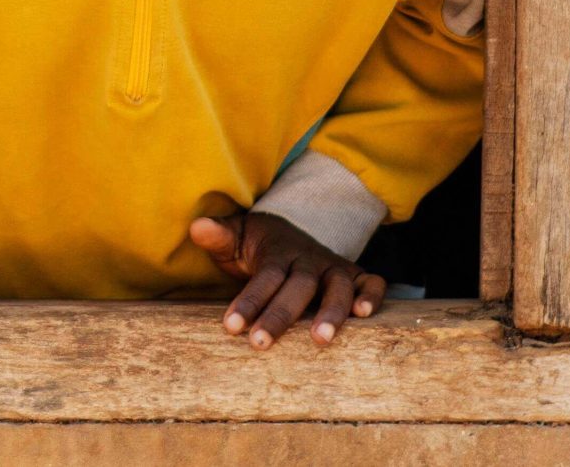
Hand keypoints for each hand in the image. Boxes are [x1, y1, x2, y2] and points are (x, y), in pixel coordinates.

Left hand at [189, 209, 386, 347]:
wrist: (291, 230)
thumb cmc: (258, 246)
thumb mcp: (236, 237)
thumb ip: (219, 235)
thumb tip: (197, 226)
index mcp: (278, 252)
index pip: (264, 276)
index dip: (249, 300)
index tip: (231, 327)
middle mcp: (309, 259)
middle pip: (298, 285)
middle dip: (280, 315)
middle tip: (260, 343)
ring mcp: (334, 267)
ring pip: (337, 286)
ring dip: (331, 311)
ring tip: (319, 339)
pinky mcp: (355, 277)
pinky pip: (372, 283)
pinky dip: (372, 296)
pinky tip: (363, 315)